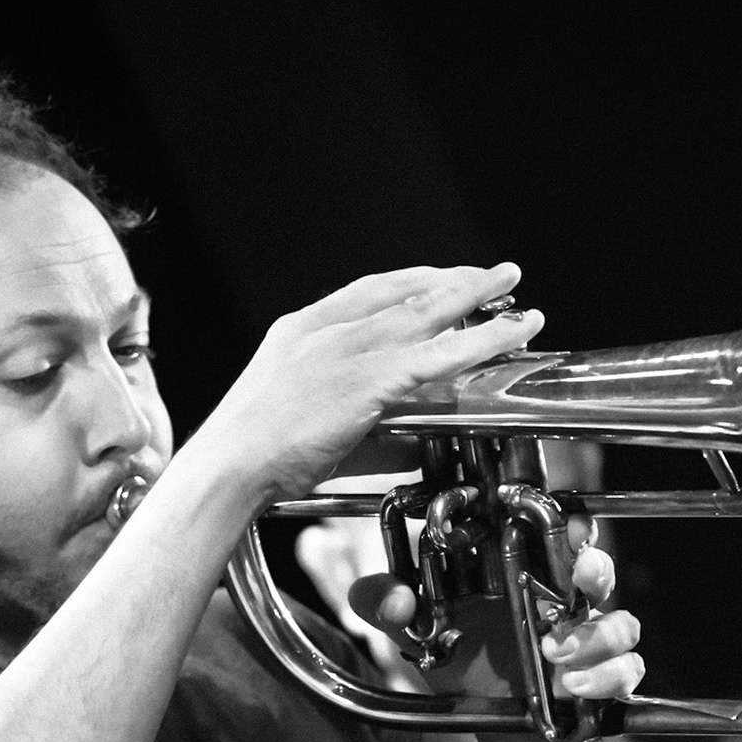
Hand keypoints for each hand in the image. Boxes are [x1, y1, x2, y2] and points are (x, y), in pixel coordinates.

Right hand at [197, 264, 542, 501]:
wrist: (227, 467)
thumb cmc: (253, 456)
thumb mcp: (298, 415)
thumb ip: (350, 413)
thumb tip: (399, 435)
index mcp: (302, 328)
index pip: (370, 290)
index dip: (416, 281)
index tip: (445, 279)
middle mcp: (326, 328)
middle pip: (405, 291)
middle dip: (455, 280)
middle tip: (496, 273)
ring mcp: (346, 350)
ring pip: (428, 315)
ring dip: (478, 300)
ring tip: (514, 293)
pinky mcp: (367, 380)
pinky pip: (438, 355)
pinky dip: (479, 342)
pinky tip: (508, 336)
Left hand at [351, 544, 645, 701]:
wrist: (499, 733)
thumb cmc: (464, 668)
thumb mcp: (419, 635)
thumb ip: (388, 607)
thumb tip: (393, 597)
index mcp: (520, 574)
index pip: (554, 532)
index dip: (566, 522)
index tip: (564, 524)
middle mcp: (560, 599)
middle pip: (596, 565)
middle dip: (596, 566)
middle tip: (580, 576)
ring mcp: (588, 638)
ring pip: (620, 620)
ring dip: (596, 636)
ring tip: (556, 653)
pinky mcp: (607, 676)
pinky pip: (628, 669)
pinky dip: (606, 676)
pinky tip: (571, 686)